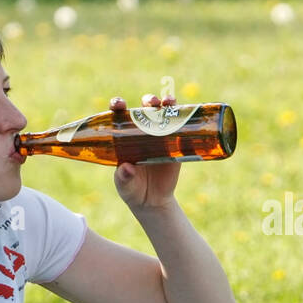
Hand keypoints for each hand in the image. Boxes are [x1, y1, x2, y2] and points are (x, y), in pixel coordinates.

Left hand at [110, 94, 180, 210]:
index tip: (119, 104)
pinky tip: (184, 113)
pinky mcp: (176, 144)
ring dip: (166, 103)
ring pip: (163, 113)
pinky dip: (183, 117)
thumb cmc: (132, 190)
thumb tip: (126, 168)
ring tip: (167, 103)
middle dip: (148, 100)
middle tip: (150, 103)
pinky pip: (180, 127)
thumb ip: (123, 177)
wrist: (153, 201)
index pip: (119, 116)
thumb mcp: (124, 185)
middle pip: (145, 109)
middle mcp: (142, 133)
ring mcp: (160, 136)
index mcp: (124, 138)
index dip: (118, 105)